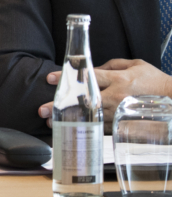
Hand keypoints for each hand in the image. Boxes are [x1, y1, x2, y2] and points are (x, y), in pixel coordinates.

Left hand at [38, 59, 170, 129]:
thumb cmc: (155, 81)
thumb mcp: (136, 65)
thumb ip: (112, 64)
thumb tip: (92, 68)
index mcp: (119, 79)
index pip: (88, 76)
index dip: (67, 76)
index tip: (50, 78)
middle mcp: (117, 96)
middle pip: (84, 101)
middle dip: (62, 105)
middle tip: (42, 110)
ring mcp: (120, 113)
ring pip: (90, 117)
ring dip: (70, 120)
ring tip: (52, 123)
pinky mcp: (124, 125)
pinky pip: (103, 128)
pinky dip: (87, 129)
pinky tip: (73, 131)